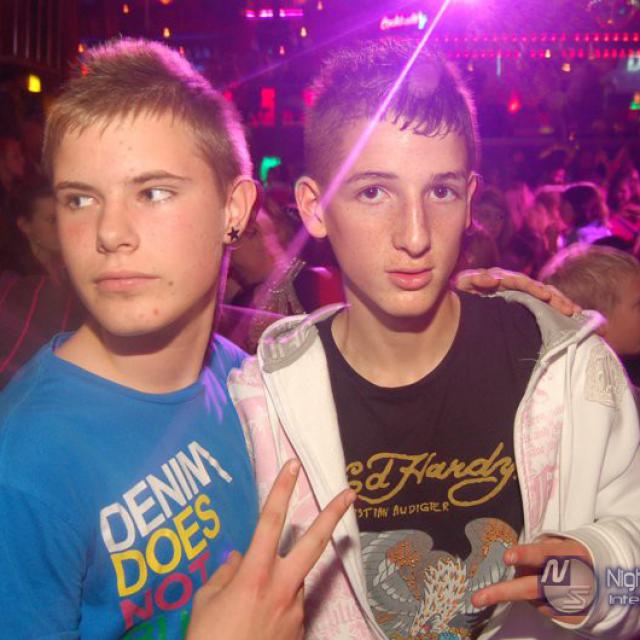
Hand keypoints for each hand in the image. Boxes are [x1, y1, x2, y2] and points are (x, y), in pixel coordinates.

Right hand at [187, 459, 355, 639]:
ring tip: (249, 608)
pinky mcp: (299, 630)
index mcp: (256, 575)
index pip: (271, 522)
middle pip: (313, 543)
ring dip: (281, 579)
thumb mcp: (205, 604)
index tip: (293, 466)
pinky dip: (276, 605)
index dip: (282, 490)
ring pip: (295, 579)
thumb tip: (240, 557)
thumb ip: (225, 574)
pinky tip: (255, 625)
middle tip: (351, 493)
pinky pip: (289, 606)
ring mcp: (295, 610)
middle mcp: (283, 588)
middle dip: (333, 515)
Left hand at [454, 267, 580, 315]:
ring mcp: (517, 292)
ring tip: (573, 311)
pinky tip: (569, 314)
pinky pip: (541, 304)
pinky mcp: (521, 302)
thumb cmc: (460, 291)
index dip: (533, 288)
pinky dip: (554, 307)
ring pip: (542, 294)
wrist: (455, 302)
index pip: (520, 281)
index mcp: (499, 278)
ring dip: (558, 302)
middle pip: (537, 288)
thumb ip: (474, 280)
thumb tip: (495, 280)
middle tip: (569, 308)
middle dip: (554, 297)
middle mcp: (512, 283)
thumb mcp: (463, 284)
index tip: (546, 296)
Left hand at [471, 536, 593, 622]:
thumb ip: (539, 549)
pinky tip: (545, 591)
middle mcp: (570, 580)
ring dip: (520, 589)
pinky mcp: (570, 617)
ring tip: (533, 575)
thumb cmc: (572, 555)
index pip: (543, 554)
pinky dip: (536, 598)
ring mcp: (570, 602)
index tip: (507, 557)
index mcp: (569, 554)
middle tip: (478, 598)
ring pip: (532, 597)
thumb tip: (514, 560)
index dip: (525, 555)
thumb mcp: (561, 544)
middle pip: (533, 587)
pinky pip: (542, 607)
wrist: (606, 578)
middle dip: (503, 592)